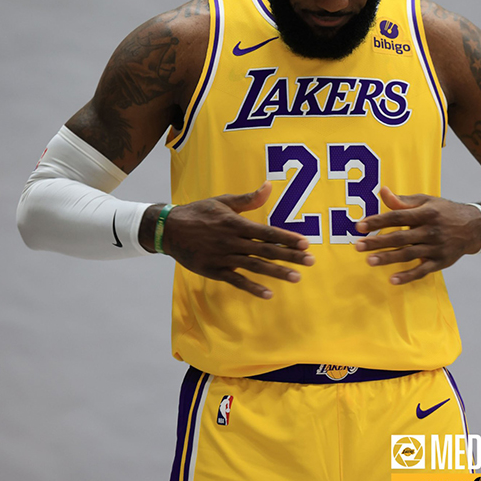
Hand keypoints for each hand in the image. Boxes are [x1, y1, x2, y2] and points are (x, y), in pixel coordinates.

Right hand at [156, 182, 313, 298]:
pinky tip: (268, 294)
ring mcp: (224, 258)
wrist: (169, 229)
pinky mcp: (215, 271)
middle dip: (291, 256)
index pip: (267, 232)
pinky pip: (236, 281)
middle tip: (311, 261)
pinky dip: (252, 288)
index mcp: (236, 223)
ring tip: (297, 277)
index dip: (287, 238)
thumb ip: (248, 199)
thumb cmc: (199, 213)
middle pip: (266, 250)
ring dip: (277, 272)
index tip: (306, 243)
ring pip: (255, 266)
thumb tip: (269, 186)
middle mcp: (232, 241)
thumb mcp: (223, 201)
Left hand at [355, 187, 480, 284]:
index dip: (378, 221)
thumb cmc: (444, 212)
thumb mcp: (426, 201)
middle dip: (378, 242)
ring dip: (388, 259)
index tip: (360, 226)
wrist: (474, 227)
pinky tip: (392, 280)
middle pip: (400, 237)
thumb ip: (403, 201)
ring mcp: (436, 248)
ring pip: (408, 255)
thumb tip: (382, 191)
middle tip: (358, 246)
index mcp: (426, 213)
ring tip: (369, 261)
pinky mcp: (440, 262)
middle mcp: (431, 231)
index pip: (397, 217)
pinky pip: (422, 271)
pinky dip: (407, 276)